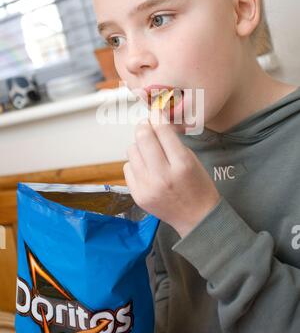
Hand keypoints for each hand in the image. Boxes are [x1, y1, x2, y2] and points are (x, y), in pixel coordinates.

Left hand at [123, 109, 220, 238]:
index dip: (157, 117)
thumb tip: (154, 122)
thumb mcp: (192, 159)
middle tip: (146, 125)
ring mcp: (148, 187)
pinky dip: (135, 163)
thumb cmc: (198, 186)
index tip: (155, 113)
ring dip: (139, 145)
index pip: (162, 131)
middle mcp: (163, 175)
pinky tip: (146, 168)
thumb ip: (172, 142)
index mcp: (182, 164)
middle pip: (143, 137)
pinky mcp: (138, 195)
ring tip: (149, 151)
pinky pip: (128, 167)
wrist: (197, 218)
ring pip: (131, 150)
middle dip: (144, 126)